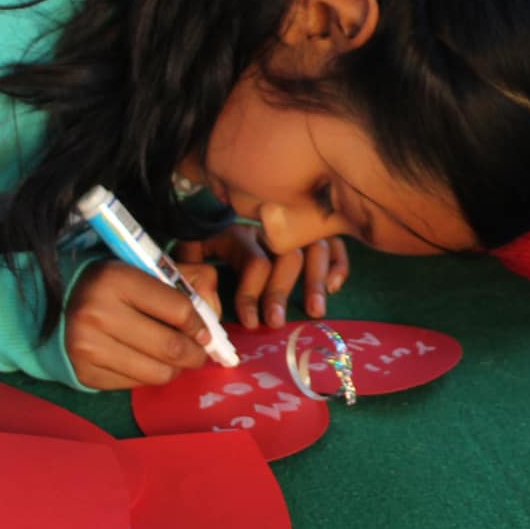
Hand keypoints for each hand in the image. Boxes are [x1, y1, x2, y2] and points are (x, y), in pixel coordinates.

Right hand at [63, 259, 219, 389]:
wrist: (61, 302)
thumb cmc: (117, 284)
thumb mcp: (151, 268)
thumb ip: (191, 283)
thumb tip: (214, 322)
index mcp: (117, 279)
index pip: (179, 310)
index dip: (200, 325)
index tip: (204, 332)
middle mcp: (97, 314)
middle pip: (171, 347)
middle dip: (195, 354)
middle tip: (199, 352)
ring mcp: (87, 348)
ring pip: (157, 373)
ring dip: (175, 369)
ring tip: (175, 358)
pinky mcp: (85, 374)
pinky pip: (136, 385)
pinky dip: (148, 376)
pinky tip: (145, 361)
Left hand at [187, 222, 349, 329]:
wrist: (213, 205)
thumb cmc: (206, 241)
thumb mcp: (191, 250)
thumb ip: (193, 269)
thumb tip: (206, 298)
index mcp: (242, 233)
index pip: (254, 263)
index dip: (252, 295)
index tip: (250, 323)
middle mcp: (272, 230)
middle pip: (286, 257)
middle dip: (282, 292)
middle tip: (276, 322)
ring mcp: (295, 228)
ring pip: (316, 249)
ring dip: (315, 282)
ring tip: (314, 312)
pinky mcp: (313, 232)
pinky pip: (335, 243)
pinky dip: (338, 263)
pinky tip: (334, 286)